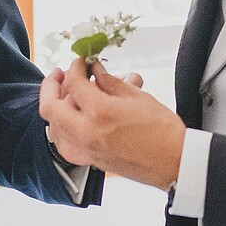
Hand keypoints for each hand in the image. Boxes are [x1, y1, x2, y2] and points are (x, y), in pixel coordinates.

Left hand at [40, 59, 183, 189]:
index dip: (76, 67)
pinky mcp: (91, 160)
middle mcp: (87, 132)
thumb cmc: (163, 131)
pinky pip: (65, 145)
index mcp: (100, 112)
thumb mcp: (138, 97)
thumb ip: (111, 82)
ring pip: (54, 127)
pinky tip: (69, 121)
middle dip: (51, 85)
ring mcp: (87, 149)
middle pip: (50, 107)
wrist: (174, 162)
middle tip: (61, 73)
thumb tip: (96, 71)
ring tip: (66, 94)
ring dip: (56, 107)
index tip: (82, 62)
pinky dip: (62, 131)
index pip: (75, 82)